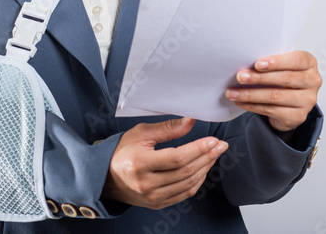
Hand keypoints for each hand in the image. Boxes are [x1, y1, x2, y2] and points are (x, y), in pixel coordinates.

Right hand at [101, 117, 227, 209]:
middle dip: (207, 157)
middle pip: (186, 171)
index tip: (212, 140)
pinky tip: (203, 169)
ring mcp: (152, 197)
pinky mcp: (157, 204)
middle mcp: (146, 183)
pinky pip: (184, 194)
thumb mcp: (140, 133)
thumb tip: (190, 122)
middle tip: (220, 145)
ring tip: (214, 155)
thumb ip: (166, 128)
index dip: (198, 149)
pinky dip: (197, 181)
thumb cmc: (122, 151)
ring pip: (188, 184)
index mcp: (140, 163)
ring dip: (205, 168)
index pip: (176, 158)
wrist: (105, 177)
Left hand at [225, 50, 321, 132]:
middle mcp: (313, 81)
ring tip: (233, 92)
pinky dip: (252, 106)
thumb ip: (270, 61)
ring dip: (251, 94)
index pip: (296, 60)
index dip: (277, 62)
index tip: (257, 64)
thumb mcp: (281, 65)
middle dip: (259, 78)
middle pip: (285, 79)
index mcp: (309, 63)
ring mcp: (308, 101)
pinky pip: (271, 110)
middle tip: (240, 77)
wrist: (290, 102)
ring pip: (276, 96)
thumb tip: (245, 61)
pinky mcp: (298, 116)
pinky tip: (240, 101)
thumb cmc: (283, 77)